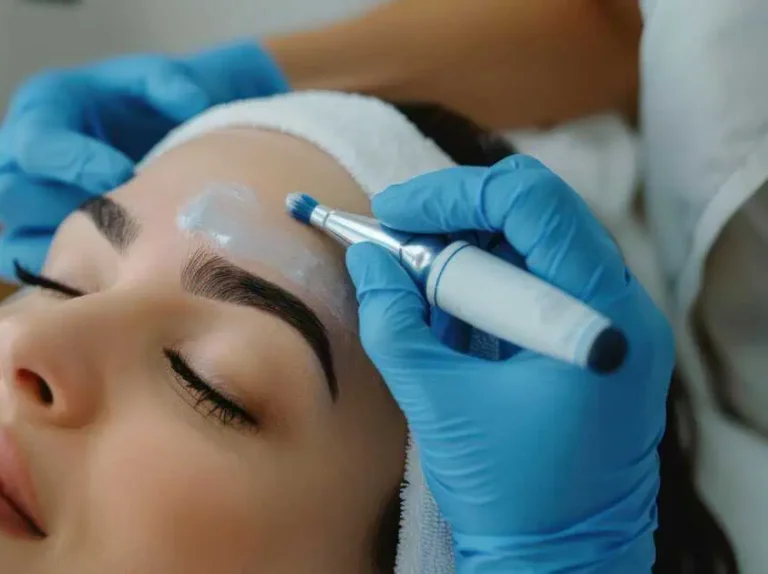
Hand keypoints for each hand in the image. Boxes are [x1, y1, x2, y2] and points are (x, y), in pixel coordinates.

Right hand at [0, 41, 288, 280]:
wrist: (164, 137)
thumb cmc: (154, 107)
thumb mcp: (163, 83)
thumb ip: (169, 84)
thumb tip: (185, 100)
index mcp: (43, 107)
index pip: (36, 141)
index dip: (74, 162)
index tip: (125, 175)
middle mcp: (19, 158)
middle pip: (7, 195)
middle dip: (59, 214)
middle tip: (113, 223)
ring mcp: (23, 208)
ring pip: (6, 243)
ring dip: (54, 258)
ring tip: (108, 262)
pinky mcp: (32, 245)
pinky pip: (23, 276)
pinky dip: (54, 286)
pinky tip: (99, 286)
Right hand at [346, 155, 673, 570]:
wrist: (559, 560)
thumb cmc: (510, 493)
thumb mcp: (438, 401)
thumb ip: (395, 321)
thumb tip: (366, 258)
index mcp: (598, 317)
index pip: (531, 203)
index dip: (452, 195)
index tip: (390, 213)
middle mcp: (618, 310)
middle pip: (532, 218)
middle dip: (451, 225)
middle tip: (390, 244)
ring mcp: (610, 328)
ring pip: (529, 251)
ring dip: (463, 261)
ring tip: (414, 294)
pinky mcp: (590, 346)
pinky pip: (533, 289)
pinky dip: (482, 293)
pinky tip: (446, 321)